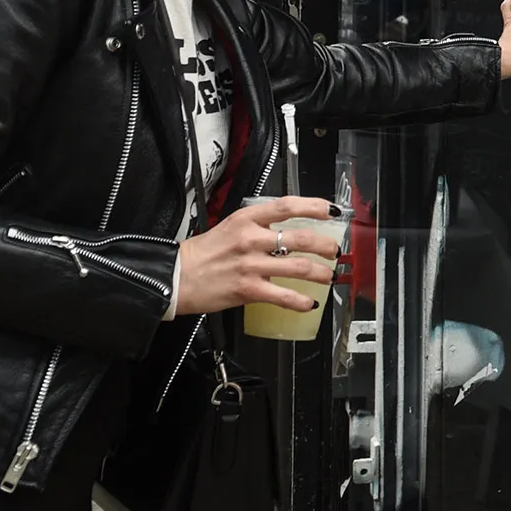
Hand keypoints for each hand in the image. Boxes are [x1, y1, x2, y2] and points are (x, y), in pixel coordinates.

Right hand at [175, 196, 343, 315]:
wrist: (175, 277)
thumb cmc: (202, 253)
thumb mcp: (230, 227)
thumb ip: (258, 226)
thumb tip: (288, 229)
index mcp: (246, 219)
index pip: (287, 206)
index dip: (315, 207)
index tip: (332, 211)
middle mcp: (251, 239)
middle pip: (301, 238)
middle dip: (325, 245)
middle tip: (335, 250)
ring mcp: (251, 265)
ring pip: (299, 267)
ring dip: (321, 273)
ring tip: (329, 276)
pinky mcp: (249, 289)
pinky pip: (284, 296)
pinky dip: (301, 301)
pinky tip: (310, 303)